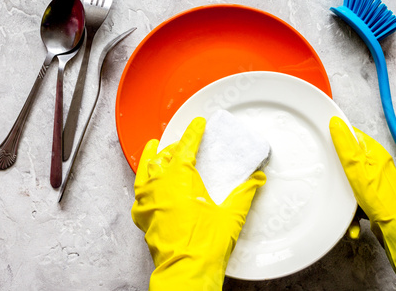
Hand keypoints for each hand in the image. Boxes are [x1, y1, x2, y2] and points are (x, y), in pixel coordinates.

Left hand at [132, 117, 265, 290]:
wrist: (186, 270)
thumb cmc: (204, 245)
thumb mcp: (232, 215)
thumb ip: (246, 192)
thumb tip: (256, 179)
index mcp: (180, 178)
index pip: (186, 146)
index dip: (193, 132)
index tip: (197, 124)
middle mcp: (160, 185)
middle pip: (165, 155)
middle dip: (176, 146)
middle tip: (186, 142)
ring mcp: (148, 200)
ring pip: (146, 170)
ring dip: (152, 158)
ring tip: (154, 148)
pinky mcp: (143, 216)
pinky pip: (139, 192)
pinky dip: (144, 183)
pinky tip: (147, 184)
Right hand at [329, 116, 395, 289]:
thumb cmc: (382, 197)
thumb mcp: (357, 167)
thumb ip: (344, 145)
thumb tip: (335, 122)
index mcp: (372, 151)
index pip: (350, 135)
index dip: (334, 138)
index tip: (321, 144)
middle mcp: (373, 165)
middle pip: (345, 161)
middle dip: (335, 173)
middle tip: (328, 177)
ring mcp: (372, 183)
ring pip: (347, 183)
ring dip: (343, 198)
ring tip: (343, 205)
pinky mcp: (370, 199)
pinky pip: (353, 201)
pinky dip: (350, 212)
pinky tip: (351, 221)